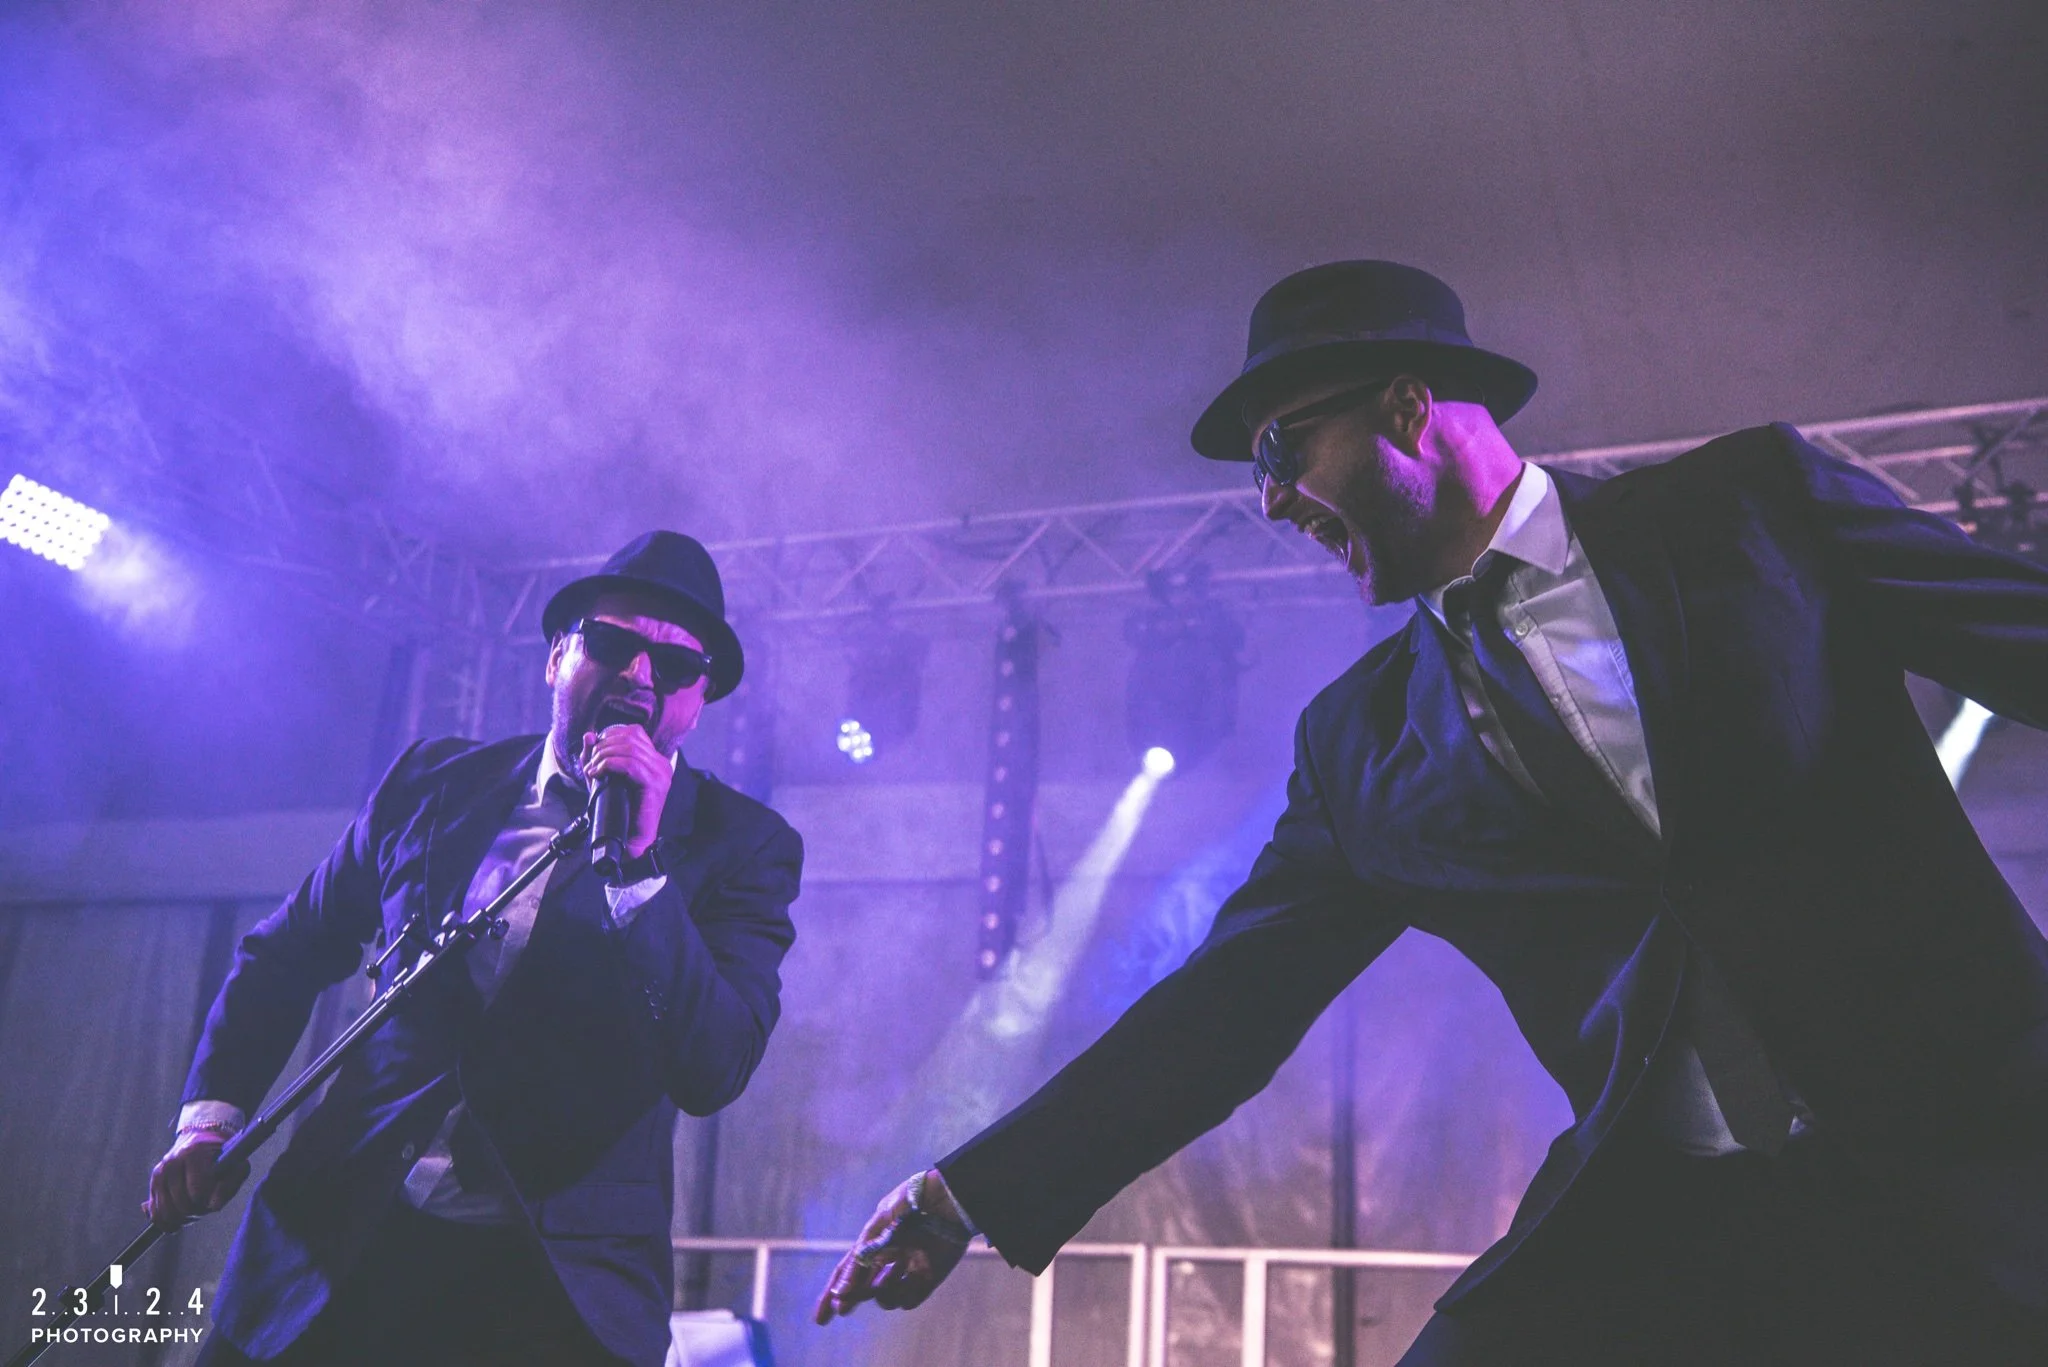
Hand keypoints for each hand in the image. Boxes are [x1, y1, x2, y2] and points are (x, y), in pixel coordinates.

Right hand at [144, 1132, 245, 1225]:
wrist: (201, 1141)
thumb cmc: (223, 1158)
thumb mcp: (237, 1166)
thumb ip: (230, 1185)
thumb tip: (214, 1206)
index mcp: (193, 1154)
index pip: (197, 1191)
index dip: (207, 1202)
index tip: (214, 1200)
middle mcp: (172, 1162)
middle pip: (182, 1204)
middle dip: (196, 1211)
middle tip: (205, 1207)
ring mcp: (159, 1173)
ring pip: (167, 1212)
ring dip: (183, 1219)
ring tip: (195, 1210)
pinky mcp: (153, 1184)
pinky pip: (155, 1214)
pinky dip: (167, 1223)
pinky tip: (179, 1221)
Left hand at [581, 723, 671, 858]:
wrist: (630, 841)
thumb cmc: (618, 811)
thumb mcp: (603, 778)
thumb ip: (596, 757)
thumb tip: (589, 735)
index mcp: (654, 760)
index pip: (635, 732)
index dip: (611, 735)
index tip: (595, 752)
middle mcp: (661, 764)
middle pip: (630, 737)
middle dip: (604, 747)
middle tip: (591, 764)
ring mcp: (660, 773)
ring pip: (629, 748)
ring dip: (604, 756)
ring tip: (593, 770)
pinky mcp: (654, 784)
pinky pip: (630, 764)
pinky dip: (610, 765)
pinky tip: (598, 773)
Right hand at [814, 1170, 971, 1323]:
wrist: (948, 1198)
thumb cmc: (909, 1207)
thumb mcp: (876, 1230)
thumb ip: (859, 1262)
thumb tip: (840, 1294)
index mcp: (874, 1242)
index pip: (847, 1271)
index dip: (833, 1293)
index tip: (819, 1319)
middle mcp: (889, 1258)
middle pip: (864, 1288)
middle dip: (853, 1300)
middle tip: (842, 1311)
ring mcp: (908, 1269)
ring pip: (886, 1297)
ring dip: (881, 1295)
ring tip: (886, 1281)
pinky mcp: (929, 1277)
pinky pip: (910, 1299)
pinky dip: (904, 1296)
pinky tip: (908, 1278)